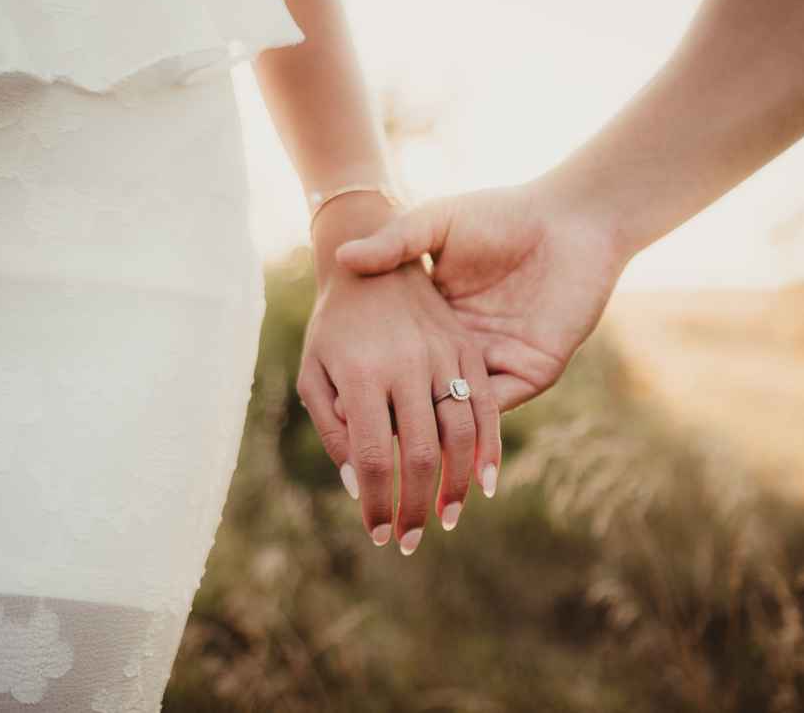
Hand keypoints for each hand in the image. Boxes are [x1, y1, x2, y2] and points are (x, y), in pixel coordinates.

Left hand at [298, 192, 501, 554]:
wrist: (372, 262)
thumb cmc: (333, 325)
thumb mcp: (314, 371)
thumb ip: (330, 427)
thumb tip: (356, 484)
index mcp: (360, 374)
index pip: (371, 456)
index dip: (377, 502)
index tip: (378, 533)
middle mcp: (405, 365)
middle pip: (418, 454)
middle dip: (415, 508)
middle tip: (410, 541)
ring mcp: (442, 355)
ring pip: (459, 435)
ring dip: (455, 488)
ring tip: (446, 520)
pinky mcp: (467, 348)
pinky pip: (485, 406)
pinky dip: (489, 449)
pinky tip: (485, 483)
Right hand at [333, 176, 630, 411]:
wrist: (570, 218)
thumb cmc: (502, 213)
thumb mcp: (436, 223)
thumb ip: (394, 243)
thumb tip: (342, 257)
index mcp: (441, 316)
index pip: (402, 359)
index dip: (372, 377)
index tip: (335, 393)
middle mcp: (468, 344)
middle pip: (427, 392)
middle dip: (398, 414)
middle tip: (357, 434)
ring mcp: (501, 360)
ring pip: (461, 409)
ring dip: (434, 431)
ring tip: (396, 447)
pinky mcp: (535, 370)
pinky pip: (499, 406)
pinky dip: (473, 425)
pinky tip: (441, 433)